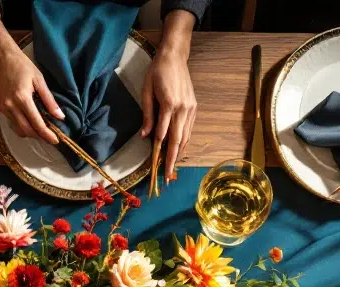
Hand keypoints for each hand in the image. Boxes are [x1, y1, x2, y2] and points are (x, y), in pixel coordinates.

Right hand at [0, 41, 62, 143]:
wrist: (1, 58)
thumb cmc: (22, 65)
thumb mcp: (39, 80)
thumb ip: (49, 100)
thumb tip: (60, 116)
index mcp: (22, 99)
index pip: (37, 123)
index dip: (47, 134)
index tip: (55, 140)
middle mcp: (11, 106)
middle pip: (26, 131)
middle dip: (39, 136)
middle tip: (50, 137)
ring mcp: (3, 108)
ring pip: (18, 129)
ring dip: (30, 132)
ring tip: (41, 129)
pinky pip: (12, 122)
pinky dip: (21, 125)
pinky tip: (29, 120)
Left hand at [141, 10, 196, 181]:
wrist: (174, 56)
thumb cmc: (157, 72)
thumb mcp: (146, 92)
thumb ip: (147, 115)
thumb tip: (145, 136)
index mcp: (170, 104)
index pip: (164, 134)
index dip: (160, 152)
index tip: (157, 166)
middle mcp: (183, 108)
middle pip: (178, 140)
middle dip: (173, 159)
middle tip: (168, 176)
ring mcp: (191, 108)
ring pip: (186, 136)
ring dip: (180, 153)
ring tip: (174, 168)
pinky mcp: (194, 107)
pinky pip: (190, 129)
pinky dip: (185, 141)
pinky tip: (180, 150)